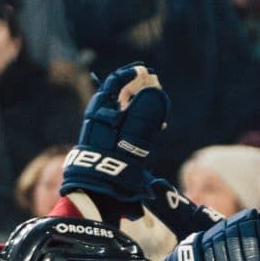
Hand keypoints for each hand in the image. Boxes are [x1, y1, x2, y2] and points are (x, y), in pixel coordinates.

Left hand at [60, 63, 168, 204]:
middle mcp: (100, 115)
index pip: (116, 80)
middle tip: (157, 91)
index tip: (147, 71)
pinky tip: (156, 129)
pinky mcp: (109, 144)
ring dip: (144, 109)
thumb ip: (147, 109)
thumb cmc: (116, 156)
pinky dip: (140, 124)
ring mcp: (103, 130)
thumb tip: (156, 92)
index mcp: (101, 106)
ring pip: (125, 112)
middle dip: (142, 91)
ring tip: (160, 115)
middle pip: (121, 95)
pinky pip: (125, 127)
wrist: (99, 188)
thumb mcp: (136, 130)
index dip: (133, 73)